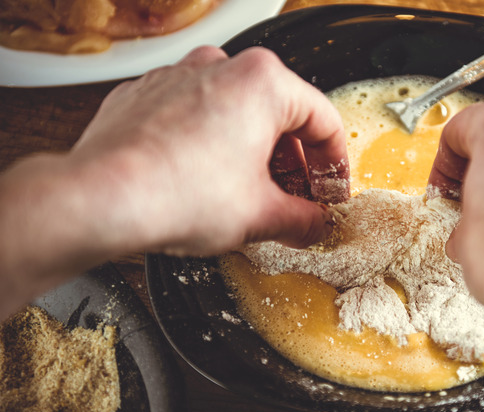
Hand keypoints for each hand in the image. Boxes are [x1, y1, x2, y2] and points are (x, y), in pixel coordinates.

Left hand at [72, 45, 349, 254]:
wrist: (100, 199)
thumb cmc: (178, 195)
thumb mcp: (261, 216)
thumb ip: (302, 219)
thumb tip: (314, 224)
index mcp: (263, 82)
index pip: (324, 120)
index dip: (335, 164)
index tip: (331, 190)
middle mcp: (222, 66)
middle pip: (280, 113)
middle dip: (294, 161)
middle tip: (297, 198)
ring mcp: (180, 76)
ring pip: (237, 111)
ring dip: (254, 152)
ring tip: (253, 194)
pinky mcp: (147, 94)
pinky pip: (196, 115)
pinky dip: (212, 144)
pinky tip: (208, 181)